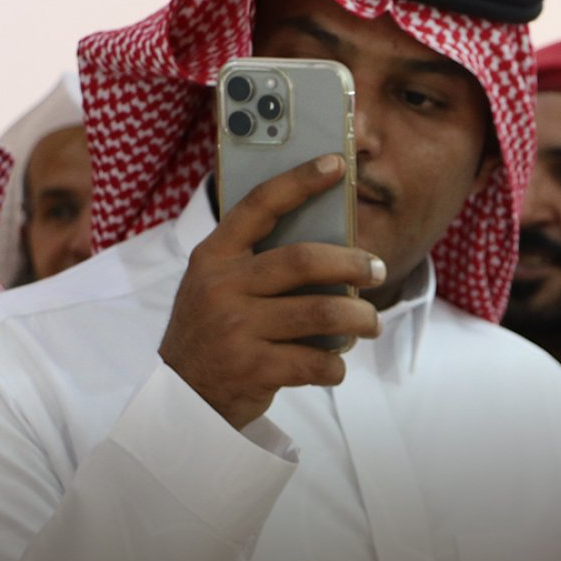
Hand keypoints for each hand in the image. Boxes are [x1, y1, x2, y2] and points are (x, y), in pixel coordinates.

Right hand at [159, 156, 385, 429]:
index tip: (337, 165)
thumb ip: (257, 261)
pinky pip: (318, 361)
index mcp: (214, 257)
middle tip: (378, 270)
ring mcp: (237, 329)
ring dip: (360, 318)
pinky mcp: (254, 369)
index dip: (300, 181)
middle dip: (354, 263)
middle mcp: (222, 288)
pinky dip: (336, 365)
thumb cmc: (214, 329)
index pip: (259, 206)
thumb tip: (333, 241)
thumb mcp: (217, 285)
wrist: (181, 396)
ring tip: (370, 323)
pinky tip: (334, 364)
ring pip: (322, 313)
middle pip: (304, 261)